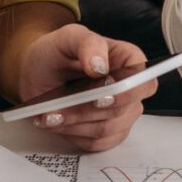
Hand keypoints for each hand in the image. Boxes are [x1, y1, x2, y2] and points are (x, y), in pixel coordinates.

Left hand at [15, 23, 154, 151]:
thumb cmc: (56, 53)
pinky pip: (98, 143)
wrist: (37, 73)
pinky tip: (57, 122)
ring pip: (108, 129)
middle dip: (88, 110)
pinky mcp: (107, 132)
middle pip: (125, 109)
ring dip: (76, 123)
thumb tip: (100, 65)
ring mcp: (120, 112)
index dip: (126, 92)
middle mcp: (129, 88)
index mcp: (128, 60)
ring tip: (50, 113)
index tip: (99, 97)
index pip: (144, 79)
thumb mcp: (67, 38)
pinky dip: (74, 135)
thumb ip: (87, 44)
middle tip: (60, 105)